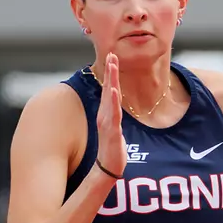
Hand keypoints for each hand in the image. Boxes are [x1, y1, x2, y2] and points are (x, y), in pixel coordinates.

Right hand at [95, 53, 126, 178]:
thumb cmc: (112, 148)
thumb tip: (117, 106)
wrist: (109, 167)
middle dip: (110, 72)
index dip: (111, 74)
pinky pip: (113, 114)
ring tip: (113, 67)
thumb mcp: (115, 128)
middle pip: (108, 90)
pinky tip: (115, 91)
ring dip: (111, 81)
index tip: (113, 58)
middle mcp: (105, 114)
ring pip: (110, 98)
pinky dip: (113, 102)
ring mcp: (108, 122)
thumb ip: (114, 115)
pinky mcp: (112, 131)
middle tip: (112, 55)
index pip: (109, 90)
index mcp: (107, 113)